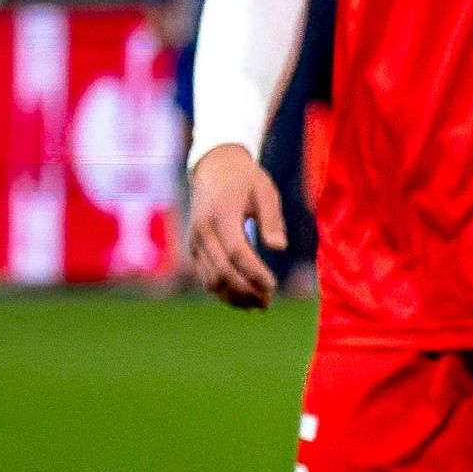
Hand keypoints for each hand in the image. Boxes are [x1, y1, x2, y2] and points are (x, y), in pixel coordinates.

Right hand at [183, 145, 284, 308]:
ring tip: (258, 305)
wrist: (214, 166)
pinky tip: (242, 298)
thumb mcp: (265, 191)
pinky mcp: (194, 247)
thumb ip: (272, 219)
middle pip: (221, 271)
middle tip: (268, 304)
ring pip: (210, 279)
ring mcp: (195, 241)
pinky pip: (205, 275)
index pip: (237, 253)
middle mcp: (203, 231)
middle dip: (245, 291)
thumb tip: (278, 247)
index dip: (255, 273)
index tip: (273, 286)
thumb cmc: (246, 178)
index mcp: (221, 215)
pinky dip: (222, 291)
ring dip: (233, 296)